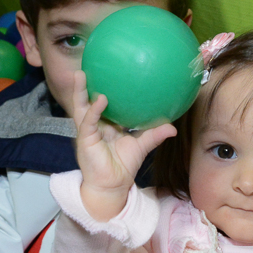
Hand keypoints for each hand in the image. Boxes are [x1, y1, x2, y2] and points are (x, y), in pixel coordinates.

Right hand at [72, 70, 176, 220]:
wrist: (112, 186)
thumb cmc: (123, 167)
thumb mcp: (141, 146)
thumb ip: (154, 134)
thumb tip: (172, 127)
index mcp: (104, 124)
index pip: (101, 102)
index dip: (101, 87)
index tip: (106, 70)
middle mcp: (94, 125)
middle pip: (86, 100)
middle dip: (84, 84)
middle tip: (87, 65)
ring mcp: (88, 131)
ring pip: (80, 107)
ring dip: (79, 91)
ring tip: (80, 74)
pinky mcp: (85, 140)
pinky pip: (88, 122)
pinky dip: (94, 111)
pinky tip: (100, 100)